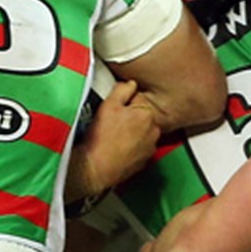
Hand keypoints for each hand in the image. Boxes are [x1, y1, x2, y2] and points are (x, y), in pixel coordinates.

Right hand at [73, 80, 160, 197]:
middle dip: (130, 118)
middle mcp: (154, 131)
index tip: (114, 111)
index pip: (138, 101)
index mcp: (147, 114)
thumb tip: (131, 84)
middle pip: (141, 117)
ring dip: (132, 133)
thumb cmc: (101, 138)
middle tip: (112, 124)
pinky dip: (131, 147)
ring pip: (141, 133)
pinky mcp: (145, 161)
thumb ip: (123, 89)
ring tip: (114, 137)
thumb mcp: (109, 105)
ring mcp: (150, 147)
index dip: (123, 105)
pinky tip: (118, 148)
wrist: (96, 167)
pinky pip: (139, 148)